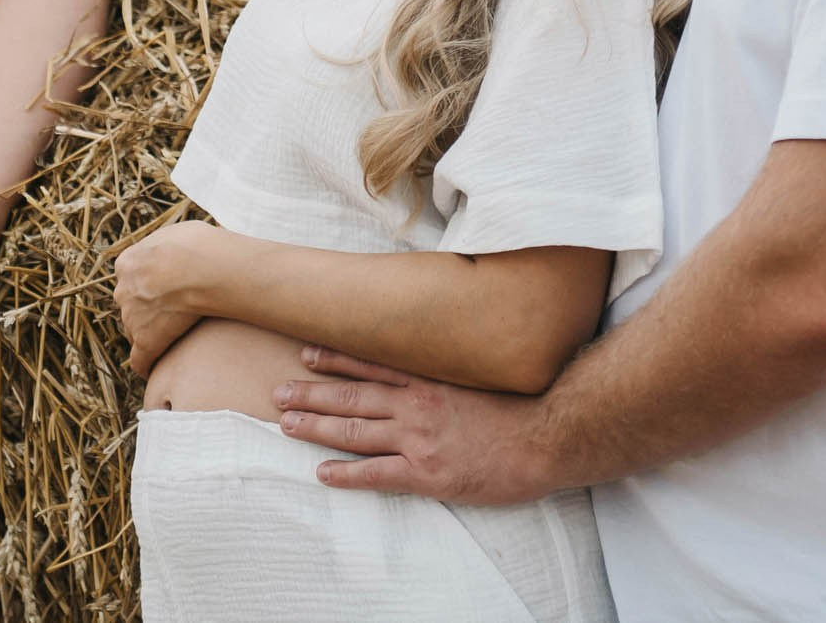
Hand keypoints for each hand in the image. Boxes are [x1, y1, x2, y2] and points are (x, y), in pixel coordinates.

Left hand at [114, 220, 226, 376]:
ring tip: (172, 341)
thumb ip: (167, 246)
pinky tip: (156, 369)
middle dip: (146, 311)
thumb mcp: (175, 233)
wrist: (200, 268)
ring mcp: (133, 317)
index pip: (132, 279)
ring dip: (150, 335)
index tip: (166, 292)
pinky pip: (140, 359)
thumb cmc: (197, 245)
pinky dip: (147, 365)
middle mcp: (124, 290)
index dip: (148, 287)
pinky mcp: (146, 340)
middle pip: (131, 306)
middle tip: (173, 314)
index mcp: (128, 263)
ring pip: (136, 331)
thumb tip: (178, 247)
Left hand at [275, 347, 556, 505]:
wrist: (547, 437)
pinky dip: (345, 474)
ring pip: (355, 431)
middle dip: (311, 394)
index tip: (306, 352)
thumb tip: (433, 357)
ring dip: (316, 427)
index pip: (371, 365)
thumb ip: (451, 368)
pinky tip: (322, 472)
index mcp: (430, 378)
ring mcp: (419, 439)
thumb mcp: (482, 374)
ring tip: (286, 424)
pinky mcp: (427, 473)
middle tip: (278, 392)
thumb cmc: (522, 405)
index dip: (335, 359)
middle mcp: (417, 404)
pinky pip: (376, 474)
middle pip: (352, 397)